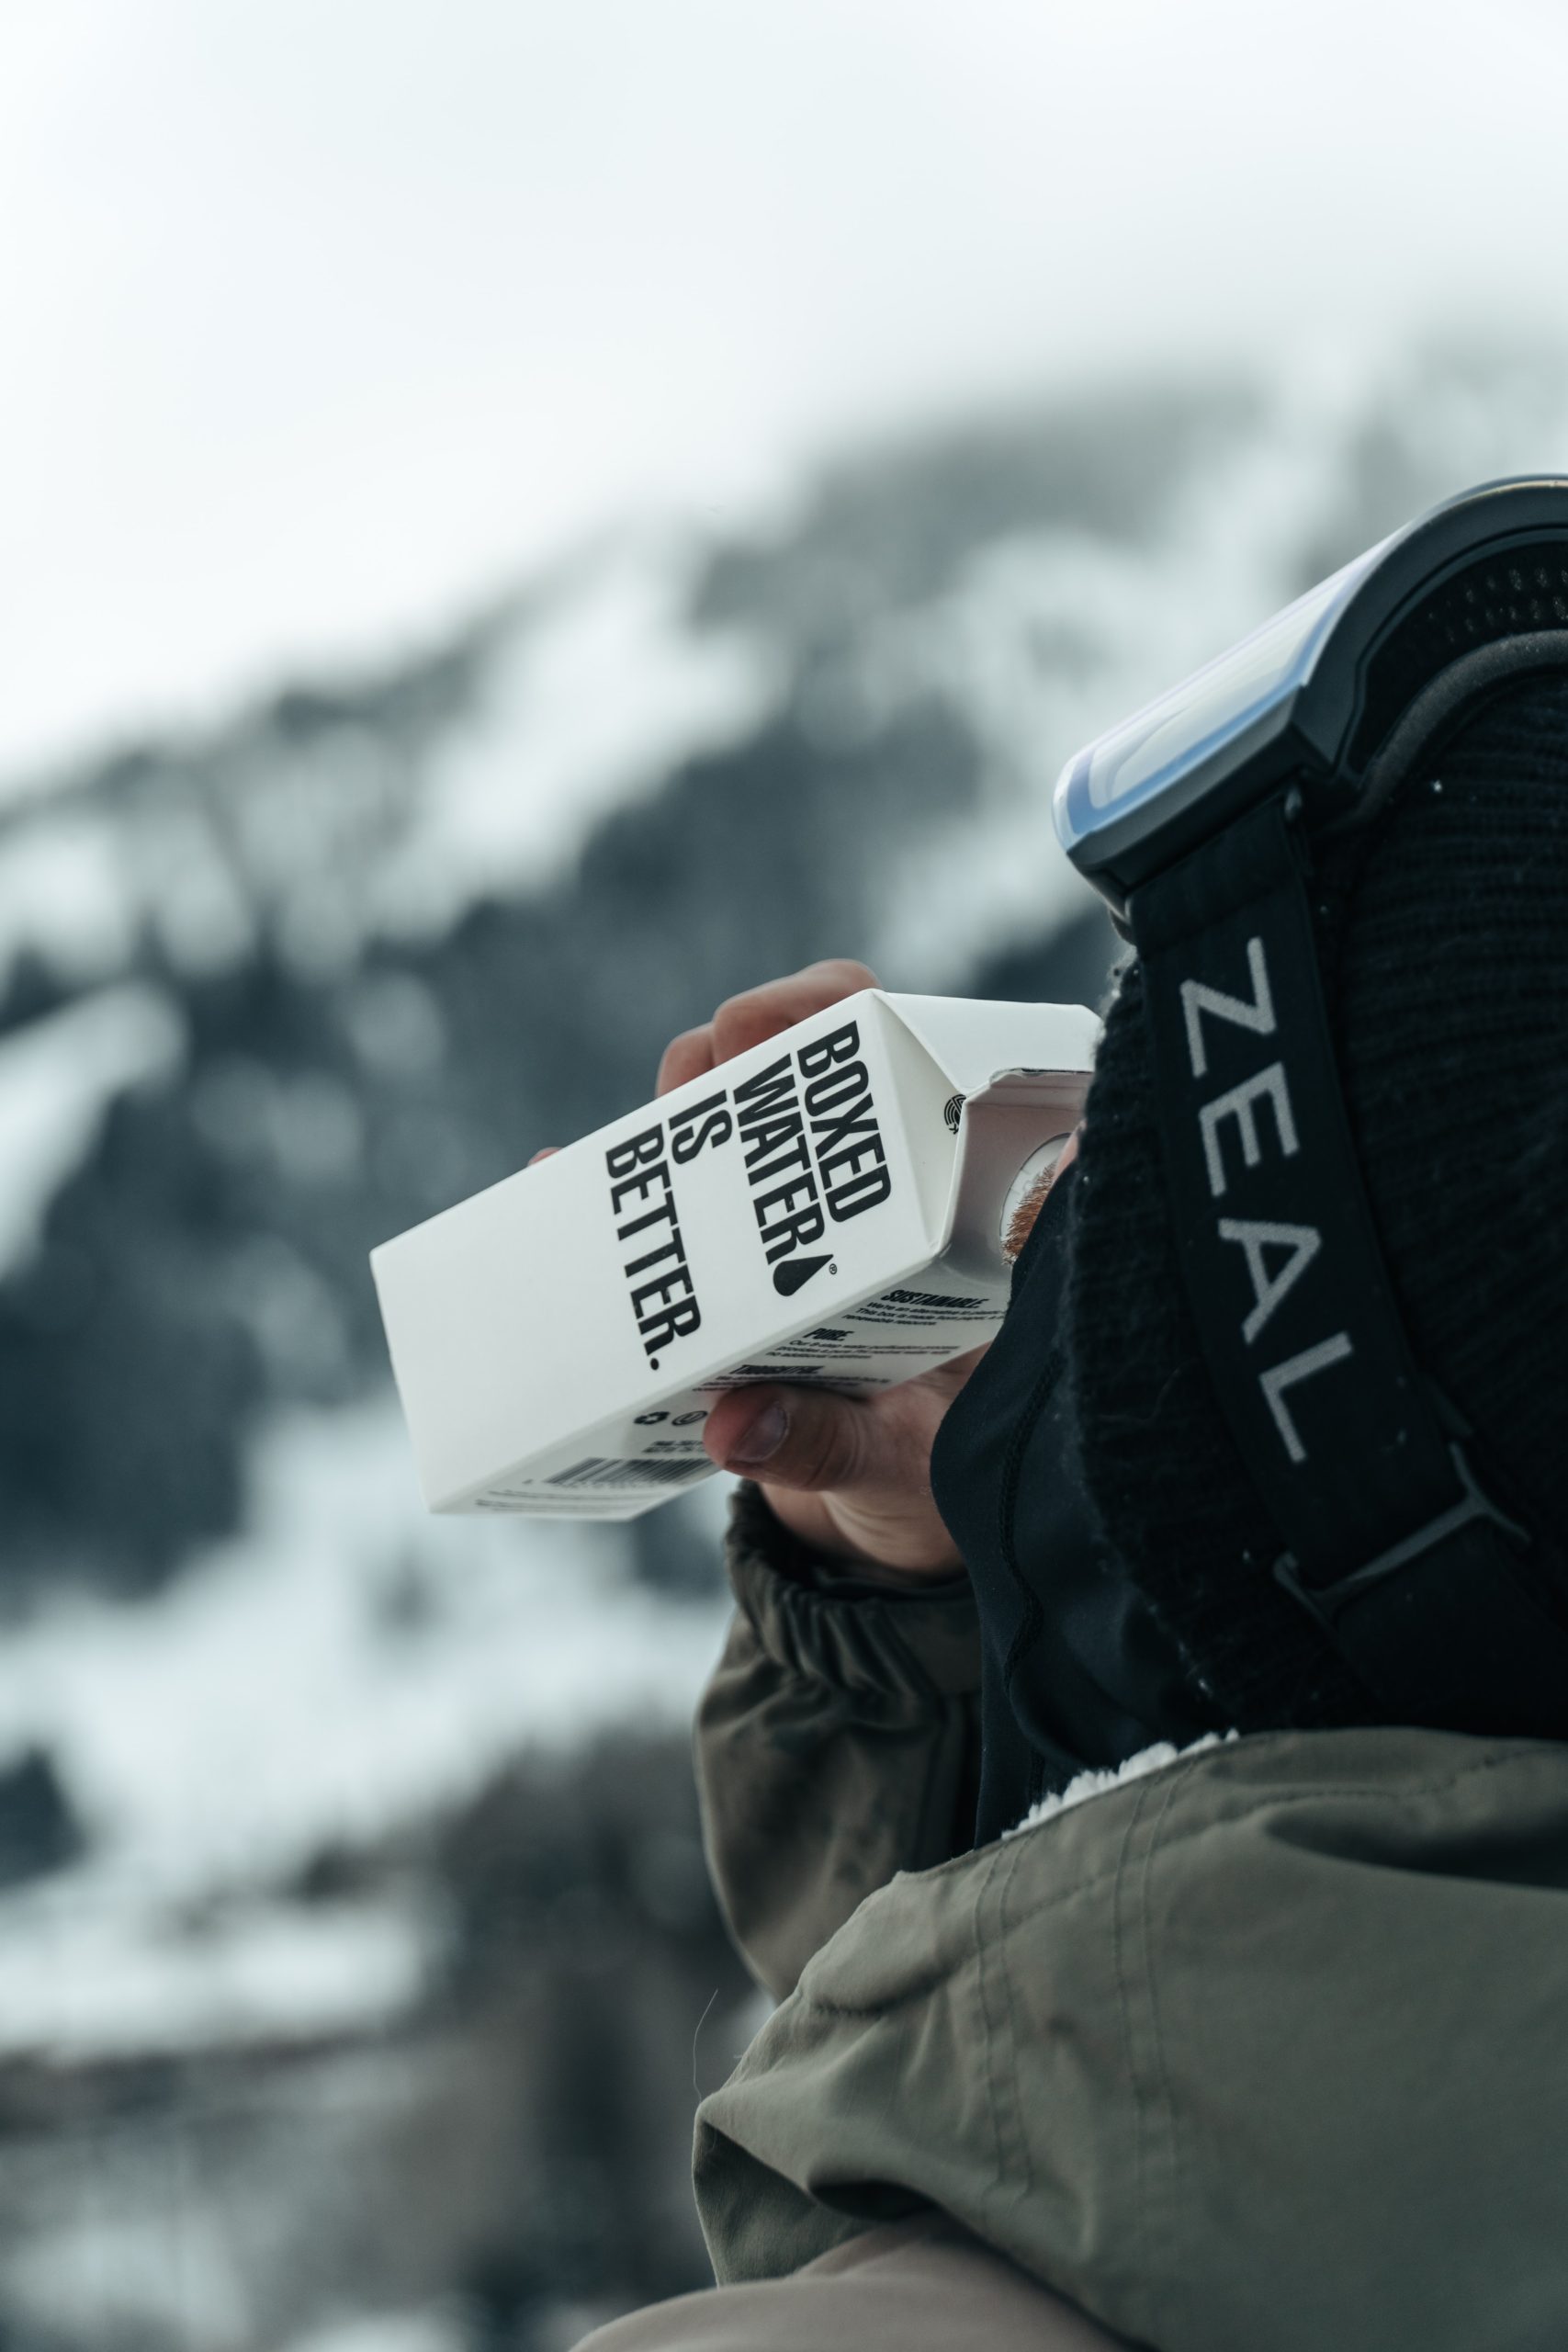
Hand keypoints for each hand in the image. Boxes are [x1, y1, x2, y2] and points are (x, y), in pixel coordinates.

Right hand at [657, 960, 974, 1581]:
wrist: (894, 1537)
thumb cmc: (929, 1480)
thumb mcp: (897, 1471)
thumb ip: (830, 1446)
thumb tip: (736, 1424)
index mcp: (943, 1218)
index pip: (897, 1059)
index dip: (827, 1013)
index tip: (754, 1026)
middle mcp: (870, 1199)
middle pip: (795, 1064)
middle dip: (725, 1057)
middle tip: (679, 1095)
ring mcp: (795, 1227)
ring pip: (725, 1122)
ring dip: (669, 1121)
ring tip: (611, 1157)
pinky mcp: (734, 1270)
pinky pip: (671, 1211)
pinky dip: (610, 1191)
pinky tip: (551, 1184)